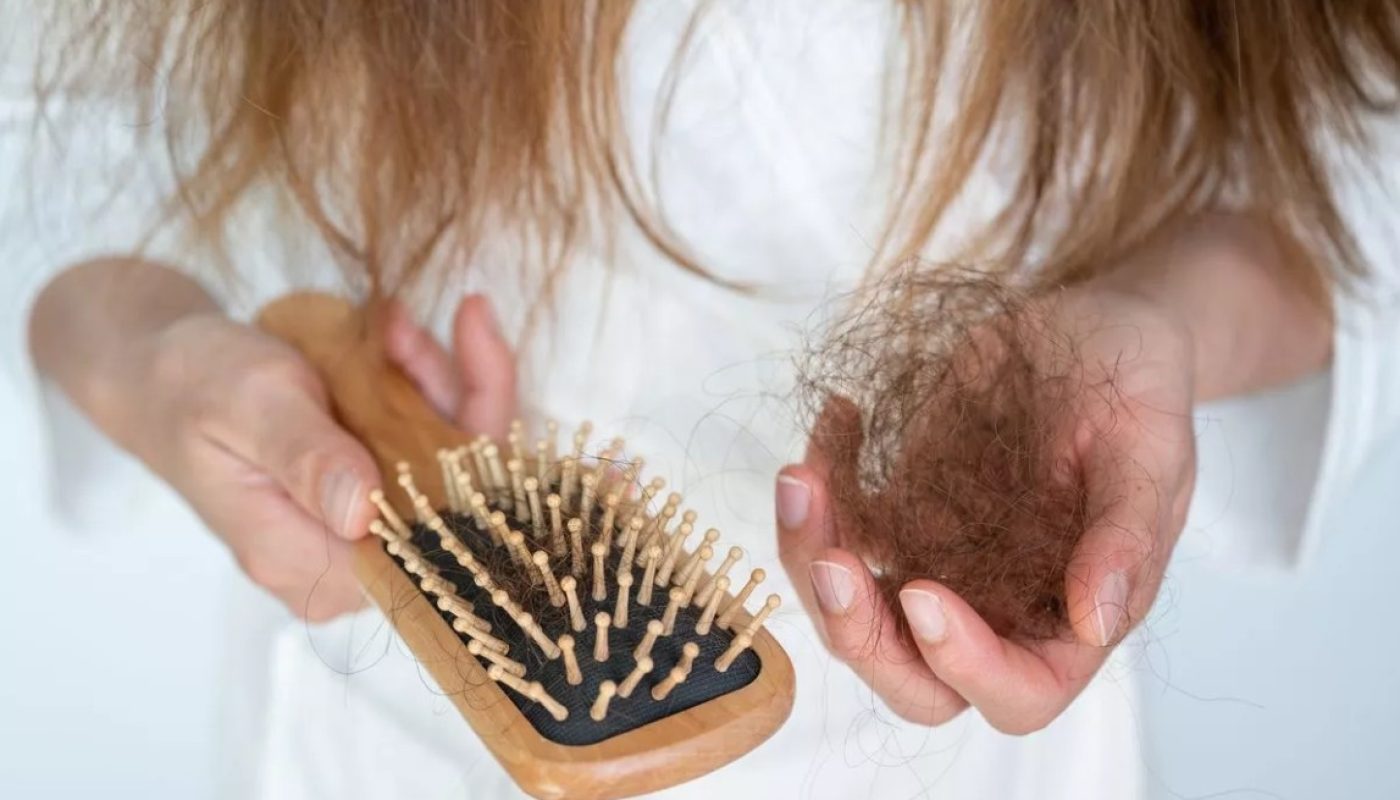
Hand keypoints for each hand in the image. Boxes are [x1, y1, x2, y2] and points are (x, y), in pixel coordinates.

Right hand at [105, 294, 515, 620]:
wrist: (161, 372)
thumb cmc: (193, 385)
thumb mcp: (250, 404)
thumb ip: (308, 456)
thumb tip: (363, 513)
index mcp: (302, 561)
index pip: (428, 537)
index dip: (469, 455)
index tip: (468, 357)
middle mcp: (342, 563)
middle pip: (454, 498)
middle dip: (451, 398)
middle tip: (406, 327)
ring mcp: (362, 529)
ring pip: (451, 463)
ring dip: (435, 382)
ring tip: (391, 323)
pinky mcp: (373, 495)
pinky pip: (430, 445)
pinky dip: (424, 386)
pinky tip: (395, 336)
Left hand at [777, 286, 1196, 732]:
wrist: (1092, 331)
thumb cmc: (1138, 390)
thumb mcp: (1152, 451)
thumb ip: (1126, 538)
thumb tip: (1097, 622)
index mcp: (1069, 620)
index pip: (1017, 694)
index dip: (964, 666)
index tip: (923, 594)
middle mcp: (995, 610)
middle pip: (911, 677)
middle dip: (858, 635)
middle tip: (830, 561)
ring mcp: (937, 565)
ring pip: (852, 610)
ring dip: (810, 557)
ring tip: (803, 477)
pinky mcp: (898, 514)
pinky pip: (837, 529)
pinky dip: (817, 490)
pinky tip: (839, 417)